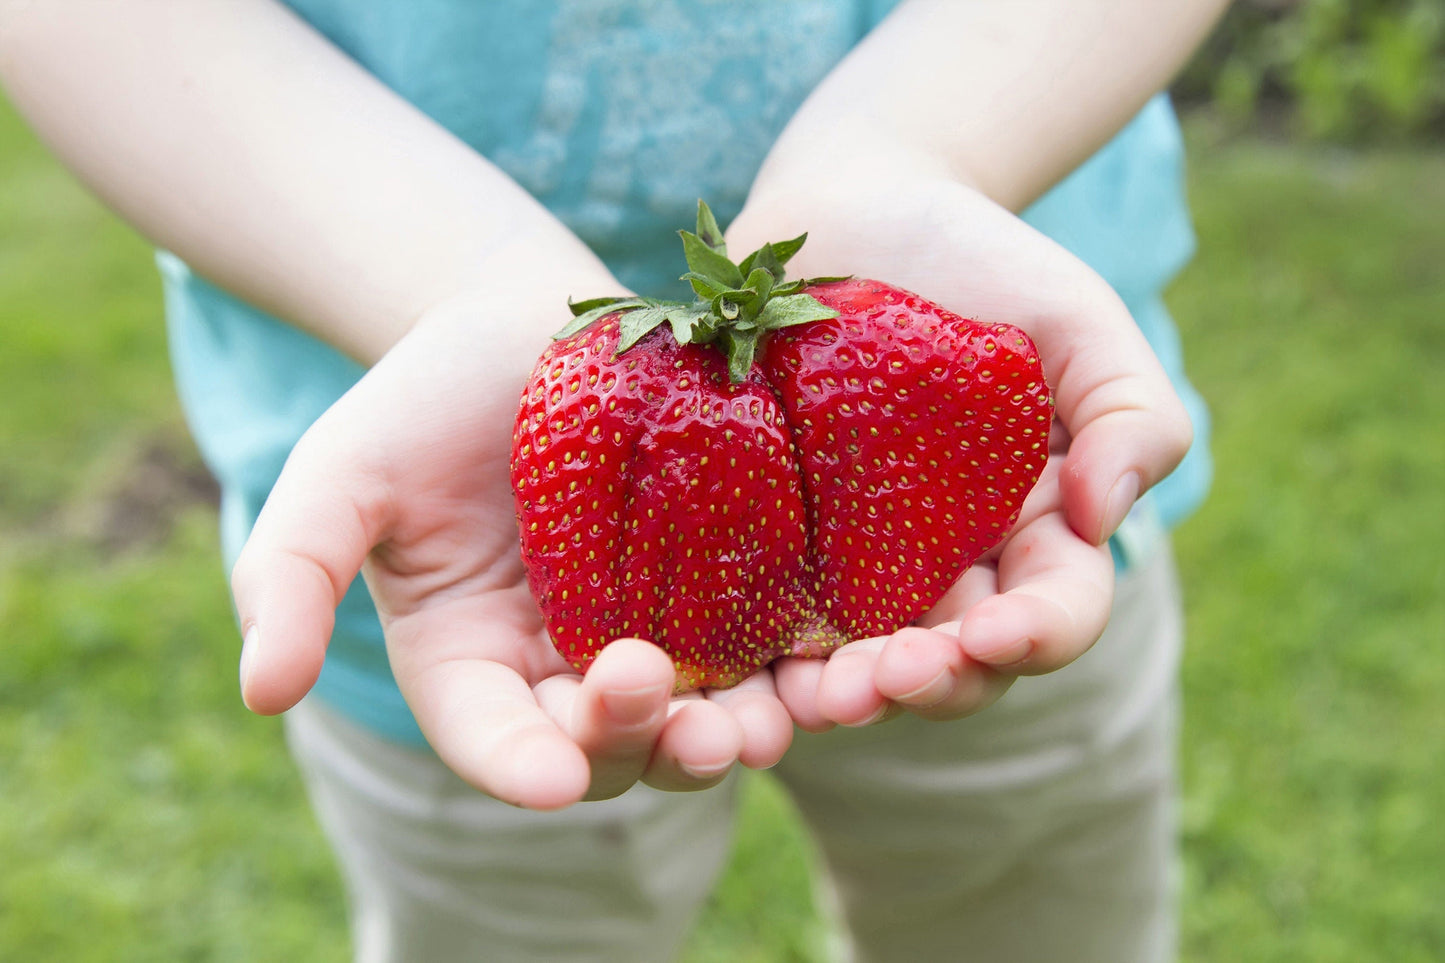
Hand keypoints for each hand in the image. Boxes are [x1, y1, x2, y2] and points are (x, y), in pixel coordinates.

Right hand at [229, 287, 793, 809]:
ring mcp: (661, 636)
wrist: (526, 327)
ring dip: (747, 732)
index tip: (548, 775)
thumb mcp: (343, 475)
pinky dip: (810, 664)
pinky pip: (775, 645)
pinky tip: (847, 655)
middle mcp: (569, 675)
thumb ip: (292, 574)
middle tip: (695, 734)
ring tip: (776, 719)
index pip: (495, 741)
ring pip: (708, 713)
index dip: (520, 765)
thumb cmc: (422, 399)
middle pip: (616, 747)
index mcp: (475, 671)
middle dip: (654, 751)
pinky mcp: (735, 590)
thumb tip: (262, 693)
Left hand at [727, 163, 1191, 727]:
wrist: (855, 208)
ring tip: (814, 698)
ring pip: (855, 662)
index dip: (1035, 637)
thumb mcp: (1077, 318)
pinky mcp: (768, 542)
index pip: (1053, 612)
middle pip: (953, 664)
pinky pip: (758, 611)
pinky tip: (728, 658)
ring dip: (841, 695)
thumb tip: (1105, 516)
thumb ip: (1130, 409)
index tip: (996, 631)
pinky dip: (752, 651)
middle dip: (930, 685)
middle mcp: (943, 569)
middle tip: (887, 680)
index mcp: (1030, 534)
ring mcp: (851, 564)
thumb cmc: (980, 261)